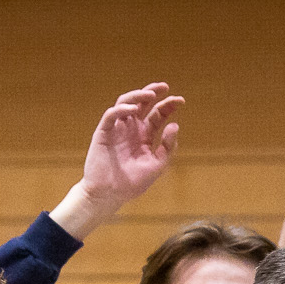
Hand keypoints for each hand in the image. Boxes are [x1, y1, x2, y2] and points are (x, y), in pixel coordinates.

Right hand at [50, 83, 182, 240]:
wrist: (109, 195)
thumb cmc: (131, 184)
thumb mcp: (156, 166)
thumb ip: (167, 148)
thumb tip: (175, 125)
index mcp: (144, 136)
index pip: (157, 115)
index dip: (168, 106)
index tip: (181, 101)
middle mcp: (131, 129)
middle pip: (143, 104)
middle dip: (153, 93)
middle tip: (165, 87)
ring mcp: (117, 129)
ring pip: (126, 103)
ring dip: (138, 96)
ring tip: (151, 95)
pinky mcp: (104, 132)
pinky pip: (111, 115)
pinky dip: (121, 109)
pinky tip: (133, 109)